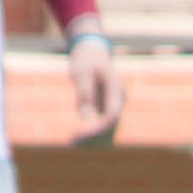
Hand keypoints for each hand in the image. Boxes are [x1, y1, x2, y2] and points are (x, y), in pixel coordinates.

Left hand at [66, 28, 125, 144]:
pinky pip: (101, 121)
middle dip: (94, 135)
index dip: (99, 128)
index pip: (112, 115)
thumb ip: (84, 93)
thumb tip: (85, 118)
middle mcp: (119, 97)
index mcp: (115, 87)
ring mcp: (115, 102)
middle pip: (111, 123)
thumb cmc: (85, 60)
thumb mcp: (81, 72)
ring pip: (106, 124)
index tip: (82, 135)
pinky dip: (91, 128)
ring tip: (72, 141)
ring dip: (92, 134)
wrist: (92, 51)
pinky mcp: (107, 105)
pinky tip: (77, 134)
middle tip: (72, 142)